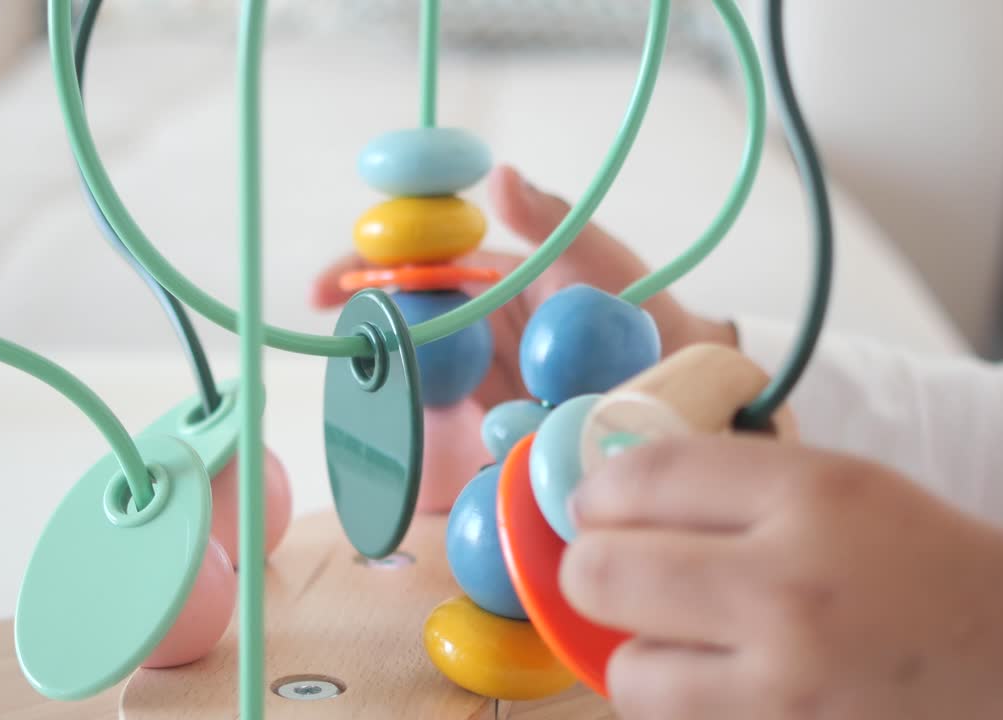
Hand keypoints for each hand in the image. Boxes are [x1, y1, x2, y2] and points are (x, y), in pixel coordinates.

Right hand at [311, 164, 733, 408]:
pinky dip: (416, 429)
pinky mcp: (491, 420)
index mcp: (483, 274)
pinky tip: (400, 439)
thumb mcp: (596, 252)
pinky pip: (444, 422)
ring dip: (382, 386)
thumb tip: (500, 174)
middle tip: (340, 351)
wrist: (678, 369)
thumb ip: (550, 218)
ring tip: (366, 398)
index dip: (360, 270)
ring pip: (411, 374)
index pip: (408, 263)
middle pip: (397, 324)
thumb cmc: (637, 298)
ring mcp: (477, 375)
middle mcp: (470, 323)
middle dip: (359, 335)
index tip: (324, 288)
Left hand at [562, 435, 1002, 718]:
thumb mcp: (835, 483)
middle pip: (605, 573)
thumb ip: (726, 482)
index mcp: (809, 494)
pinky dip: (680, 703)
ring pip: (628, 672)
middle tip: (606, 568)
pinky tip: (717, 677)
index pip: (642, 479)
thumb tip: (606, 494)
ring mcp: (789, 684)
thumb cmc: (917, 557)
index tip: (589, 504)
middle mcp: (791, 587)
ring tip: (676, 636)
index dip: (594, 492)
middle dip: (589, 570)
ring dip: (636, 651)